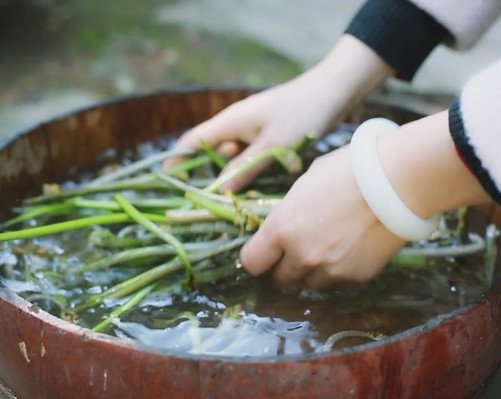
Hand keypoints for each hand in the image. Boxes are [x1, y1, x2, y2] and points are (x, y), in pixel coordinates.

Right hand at [169, 35, 392, 191]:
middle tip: (208, 204)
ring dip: (234, 176)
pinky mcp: (269, 135)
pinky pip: (251, 156)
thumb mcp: (274, 145)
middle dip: (208, 176)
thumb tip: (219, 191)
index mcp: (230, 121)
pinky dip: (251, 170)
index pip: (192, 142)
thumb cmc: (303, 113)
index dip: (177, 162)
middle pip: (211, 153)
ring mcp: (253, 129)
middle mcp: (236, 124)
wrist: (334, 91)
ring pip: (234, 158)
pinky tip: (260, 186)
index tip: (167, 183)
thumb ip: (245, 168)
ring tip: (237, 200)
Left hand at [239, 145, 405, 288]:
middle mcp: (301, 256)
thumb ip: (289, 212)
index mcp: (281, 228)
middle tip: (300, 247)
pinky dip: (338, 270)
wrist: (398, 182)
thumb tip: (285, 224)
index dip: (258, 257)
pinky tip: (351, 246)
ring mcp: (329, 270)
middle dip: (286, 265)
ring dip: (312, 270)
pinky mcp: (355, 277)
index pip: (251, 262)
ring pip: (309, 283)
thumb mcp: (306, 184)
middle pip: (279, 279)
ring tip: (329, 245)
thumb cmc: (350, 170)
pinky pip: (337, 281)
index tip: (266, 251)